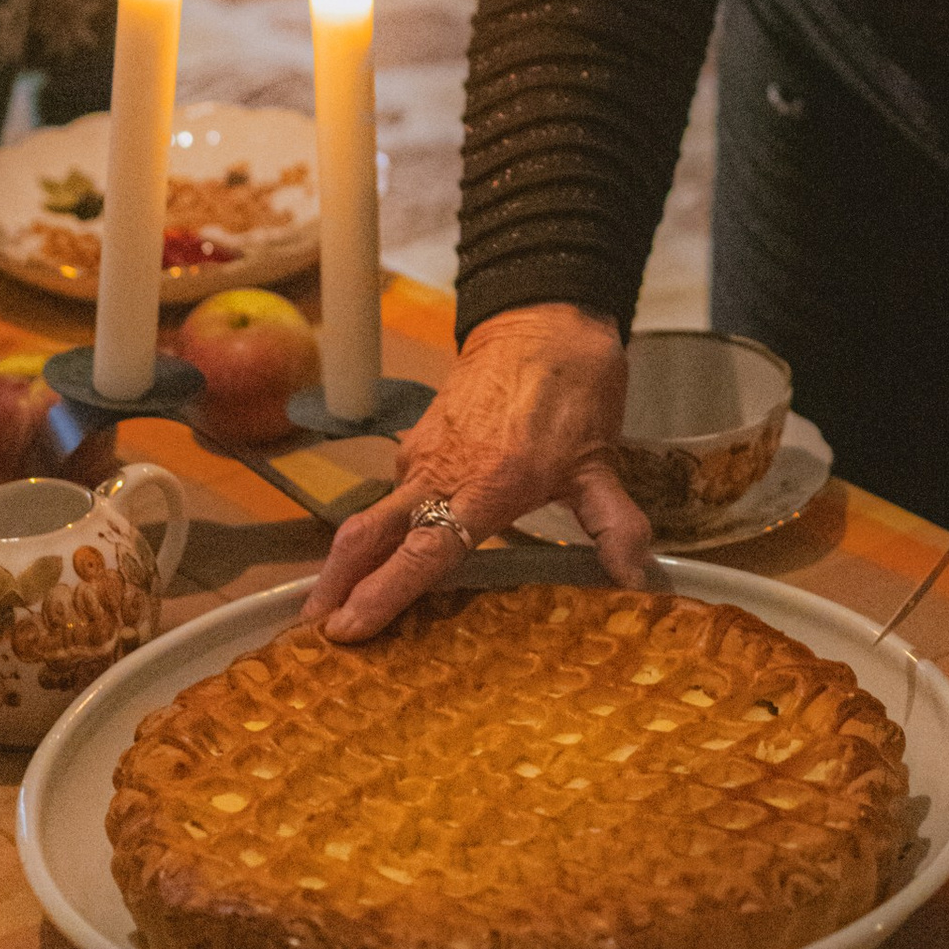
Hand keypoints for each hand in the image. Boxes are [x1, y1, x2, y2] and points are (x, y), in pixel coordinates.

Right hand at [304, 303, 650, 643]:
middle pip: (370, 535)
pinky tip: (385, 555)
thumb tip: (638, 578)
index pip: (426, 552)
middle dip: (335, 583)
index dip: (384, 592)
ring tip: (338, 606)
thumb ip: (615, 525)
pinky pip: (397, 492)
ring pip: (377, 515)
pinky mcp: (419, 440)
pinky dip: (384, 529)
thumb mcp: (599, 463)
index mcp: (486, 487)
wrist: (544, 319)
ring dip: (353, 561)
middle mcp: (442, 473)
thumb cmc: (573, 389)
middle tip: (311, 628)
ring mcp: (423, 454)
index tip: (347, 627)